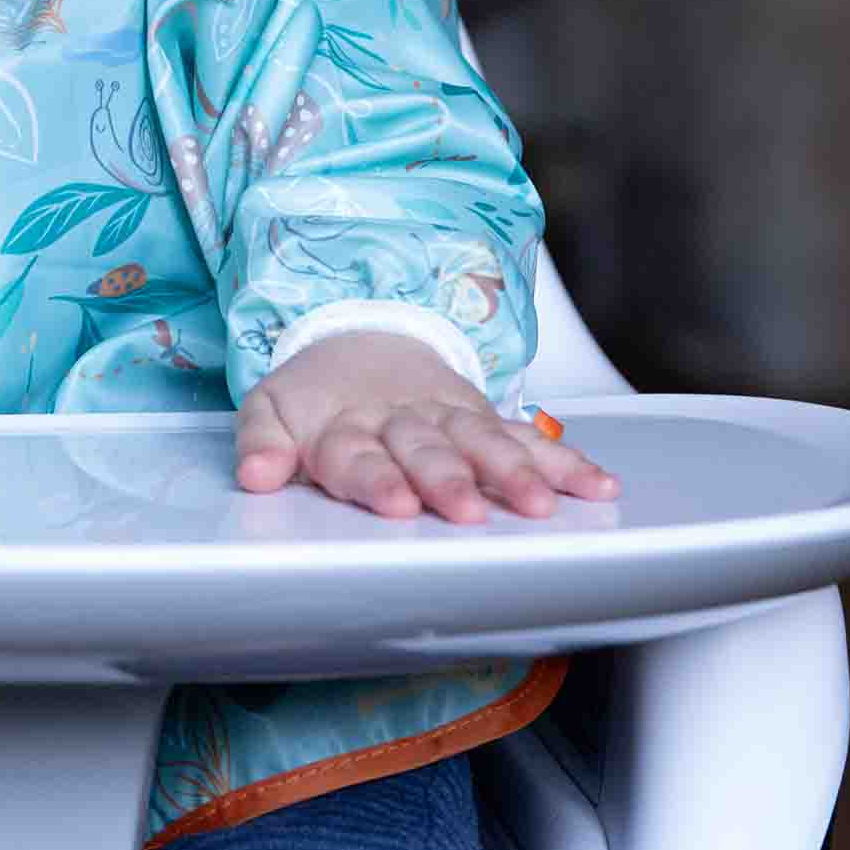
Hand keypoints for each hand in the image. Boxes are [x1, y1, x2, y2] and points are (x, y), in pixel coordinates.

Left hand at [234, 330, 619, 524]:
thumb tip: (254, 476)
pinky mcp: (481, 415)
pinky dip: (563, 460)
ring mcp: (445, 417)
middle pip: (426, 450)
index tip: (398, 504)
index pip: (359, 456)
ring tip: (540, 504)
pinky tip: (596, 485)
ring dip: (513, 471)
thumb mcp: (269, 410)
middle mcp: (400, 421)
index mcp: (344, 427)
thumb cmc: (315, 396)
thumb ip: (260, 444)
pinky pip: (527, 435)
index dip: (377, 480)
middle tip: (470, 512)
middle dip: (450, 480)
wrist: (357, 337)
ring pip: (482, 440)